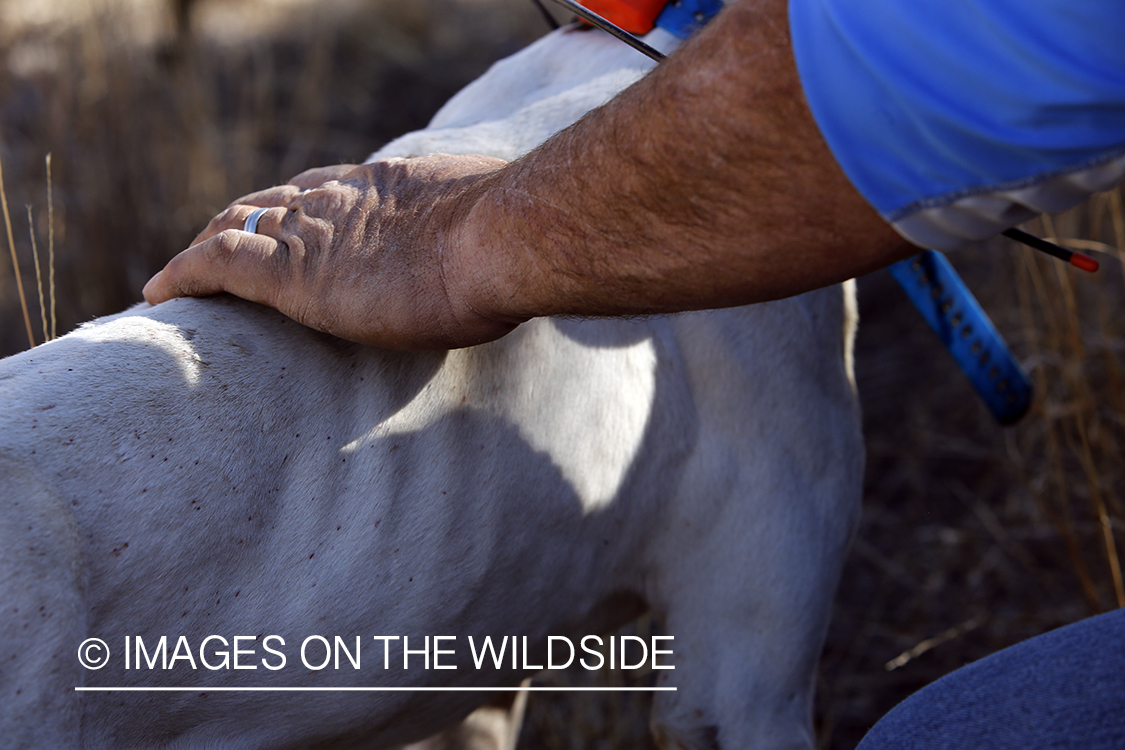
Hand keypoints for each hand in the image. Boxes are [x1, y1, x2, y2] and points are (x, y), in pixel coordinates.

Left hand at [143, 154, 520, 349]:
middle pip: (271, 203)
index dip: (295, 208)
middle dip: (242, 224)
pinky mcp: (291, 273)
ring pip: (234, 226)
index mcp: (384, 186)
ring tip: (185, 278)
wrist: (498, 241)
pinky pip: (214, 265)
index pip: (322, 190)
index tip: (285, 226)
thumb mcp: (491, 228)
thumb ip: (476, 236)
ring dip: (206, 248)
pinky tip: (157, 294)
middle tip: (222, 252)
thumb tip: (505, 256)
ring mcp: (312, 232)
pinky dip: (183, 275)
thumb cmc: (510, 243)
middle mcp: (339, 198)